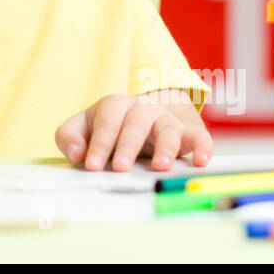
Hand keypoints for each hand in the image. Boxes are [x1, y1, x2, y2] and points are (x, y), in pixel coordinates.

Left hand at [55, 91, 212, 170]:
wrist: (148, 118)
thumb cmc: (112, 127)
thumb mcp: (85, 126)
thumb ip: (70, 135)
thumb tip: (76, 152)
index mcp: (115, 106)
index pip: (107, 121)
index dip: (99, 143)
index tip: (91, 165)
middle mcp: (143, 109)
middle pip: (136, 123)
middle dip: (127, 146)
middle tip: (120, 168)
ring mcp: (167, 120)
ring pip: (167, 129)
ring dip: (165, 148)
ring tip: (160, 167)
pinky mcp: (188, 133)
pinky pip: (199, 137)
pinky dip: (202, 148)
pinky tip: (201, 162)